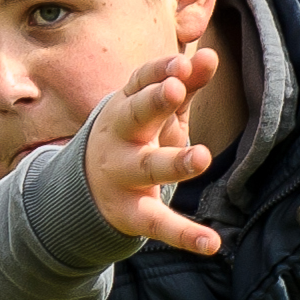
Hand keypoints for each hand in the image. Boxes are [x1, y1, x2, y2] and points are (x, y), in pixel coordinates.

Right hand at [84, 48, 223, 256]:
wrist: (87, 188)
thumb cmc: (135, 136)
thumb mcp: (157, 109)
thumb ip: (184, 84)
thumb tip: (210, 56)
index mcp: (125, 106)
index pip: (139, 81)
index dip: (159, 71)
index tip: (182, 63)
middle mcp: (119, 138)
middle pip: (135, 117)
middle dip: (153, 103)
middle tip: (175, 90)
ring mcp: (122, 176)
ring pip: (148, 168)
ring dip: (174, 162)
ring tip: (202, 157)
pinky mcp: (131, 213)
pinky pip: (158, 223)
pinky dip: (185, 234)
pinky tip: (212, 243)